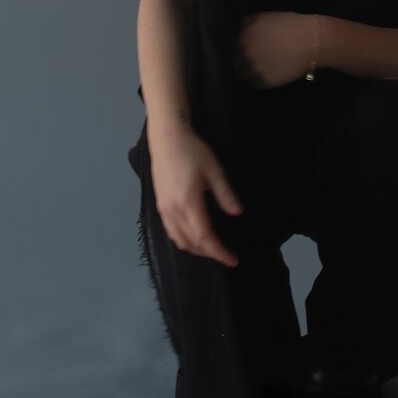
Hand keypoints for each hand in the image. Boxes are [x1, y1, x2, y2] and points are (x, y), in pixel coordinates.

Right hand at [149, 126, 244, 267]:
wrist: (167, 138)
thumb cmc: (192, 151)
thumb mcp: (214, 170)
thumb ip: (225, 194)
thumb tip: (237, 214)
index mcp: (188, 202)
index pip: (204, 237)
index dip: (219, 252)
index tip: (233, 259)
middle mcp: (173, 210)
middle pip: (191, 243)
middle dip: (209, 253)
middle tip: (226, 255)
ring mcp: (164, 209)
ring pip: (179, 240)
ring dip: (195, 249)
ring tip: (212, 249)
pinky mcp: (160, 205)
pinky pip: (171, 232)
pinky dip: (183, 241)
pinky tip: (194, 237)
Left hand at [234, 11, 315, 89]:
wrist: (311, 41)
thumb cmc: (289, 25)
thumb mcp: (264, 16)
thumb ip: (247, 23)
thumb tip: (238, 30)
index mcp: (244, 38)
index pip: (232, 48)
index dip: (239, 49)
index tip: (247, 50)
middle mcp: (245, 55)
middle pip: (236, 63)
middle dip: (242, 61)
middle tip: (254, 59)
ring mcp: (254, 70)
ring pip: (244, 75)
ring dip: (249, 72)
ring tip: (261, 67)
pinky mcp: (265, 82)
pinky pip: (255, 83)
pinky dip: (258, 80)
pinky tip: (268, 72)